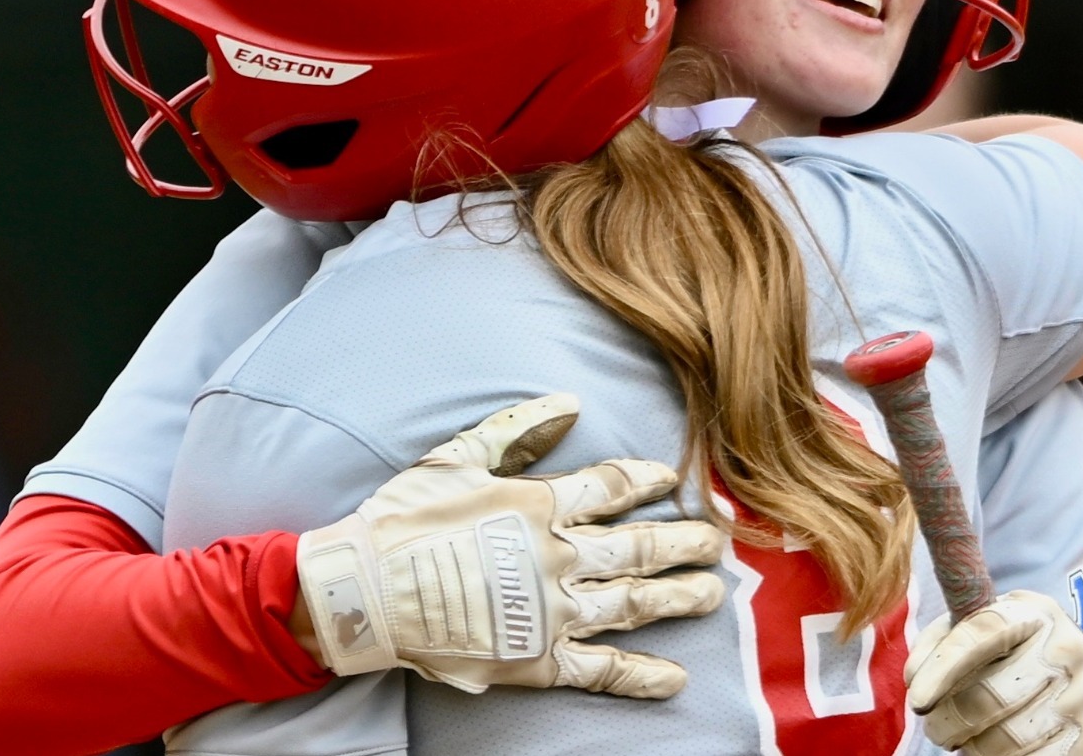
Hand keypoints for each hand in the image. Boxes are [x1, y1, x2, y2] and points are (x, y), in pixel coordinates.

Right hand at [296, 394, 724, 697]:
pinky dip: (640, 676)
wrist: (365, 591)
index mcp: (538, 504)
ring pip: (632, 603)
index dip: (646, 481)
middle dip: (682, 543)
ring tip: (711, 595)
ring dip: (677, 598)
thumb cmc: (402, 519)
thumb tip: (569, 405)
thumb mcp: (455, 458)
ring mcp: (552, 610)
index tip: (672, 480)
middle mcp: (557, 556)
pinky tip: (675, 678)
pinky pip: (601, 669)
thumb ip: (516, 431)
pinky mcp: (538, 659)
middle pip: (637, 548)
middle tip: (717, 543)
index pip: (611, 487)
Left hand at [906, 589, 1082, 755]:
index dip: (943, 666)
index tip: (918, 698)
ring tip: (964, 739)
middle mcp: (1066, 649)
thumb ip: (946, 638)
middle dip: (949, 720)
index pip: (981, 633)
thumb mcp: (988, 632)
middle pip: (989, 697)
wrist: (1082, 688)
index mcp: (1036, 613)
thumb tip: (917, 675)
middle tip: (937, 729)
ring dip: (972, 746)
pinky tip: (994, 751)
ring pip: (1006, 738)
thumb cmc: (1016, 656)